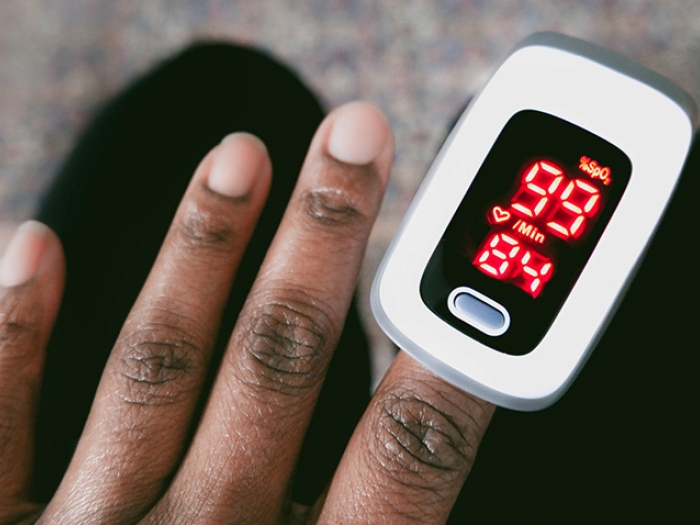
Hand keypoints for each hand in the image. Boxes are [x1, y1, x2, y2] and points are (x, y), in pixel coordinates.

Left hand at [0, 101, 493, 523]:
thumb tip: (428, 458)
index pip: (404, 456)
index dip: (452, 356)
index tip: (477, 268)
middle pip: (279, 367)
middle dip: (326, 240)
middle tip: (353, 138)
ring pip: (157, 365)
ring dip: (202, 250)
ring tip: (237, 157)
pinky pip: (0, 422)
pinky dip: (16, 331)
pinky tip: (35, 247)